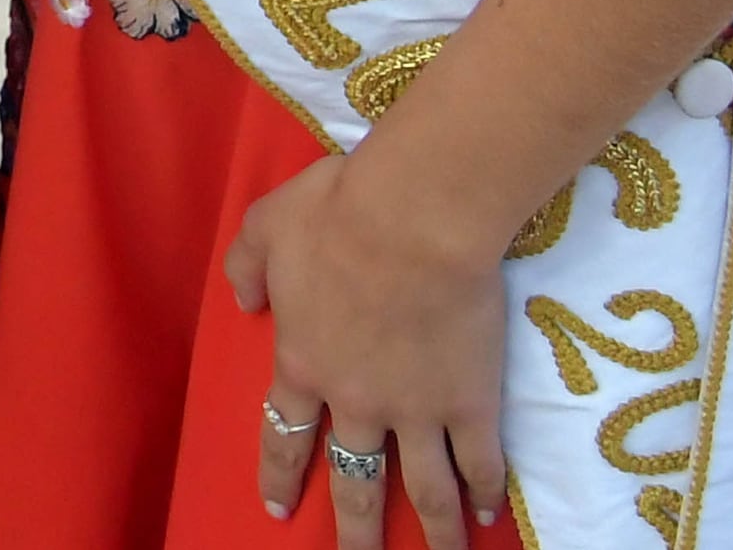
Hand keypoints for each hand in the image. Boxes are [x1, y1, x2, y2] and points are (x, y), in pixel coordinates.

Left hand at [227, 152, 512, 539]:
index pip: (283, 435)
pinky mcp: (471, 404)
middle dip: (355, 530)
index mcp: (303, 365)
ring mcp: (417, 410)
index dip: (280, 474)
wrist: (412, 220)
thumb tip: (242, 299)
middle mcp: (357, 402)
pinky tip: (491, 515)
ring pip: (424, 490)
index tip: (277, 510)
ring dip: (434, 533)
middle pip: (354, 481)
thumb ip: (247, 266)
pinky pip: (480, 462)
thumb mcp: (265, 228)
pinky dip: (486, 493)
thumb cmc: (334, 214)